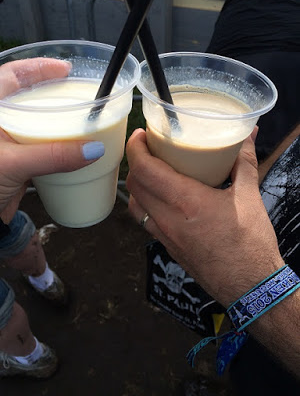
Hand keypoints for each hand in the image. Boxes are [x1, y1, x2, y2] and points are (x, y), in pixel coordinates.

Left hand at [0, 58, 104, 222]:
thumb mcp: (13, 163)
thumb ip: (54, 155)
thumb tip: (93, 149)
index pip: (11, 76)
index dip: (39, 68)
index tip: (65, 70)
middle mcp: (0, 125)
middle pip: (27, 98)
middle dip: (52, 93)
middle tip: (76, 93)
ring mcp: (8, 144)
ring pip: (35, 124)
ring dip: (57, 122)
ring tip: (79, 120)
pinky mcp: (16, 163)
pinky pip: (40, 147)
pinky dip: (56, 146)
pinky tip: (70, 150)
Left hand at [126, 128, 283, 306]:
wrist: (250, 286)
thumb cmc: (251, 243)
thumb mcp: (249, 196)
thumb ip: (244, 161)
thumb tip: (247, 136)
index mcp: (186, 201)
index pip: (144, 170)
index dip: (135, 148)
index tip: (140, 135)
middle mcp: (167, 219)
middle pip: (134, 184)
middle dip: (135, 161)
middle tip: (148, 148)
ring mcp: (165, 236)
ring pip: (134, 205)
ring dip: (137, 184)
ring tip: (152, 171)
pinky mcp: (168, 247)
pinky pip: (145, 221)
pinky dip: (145, 204)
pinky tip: (162, 198)